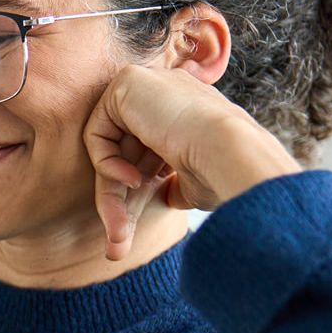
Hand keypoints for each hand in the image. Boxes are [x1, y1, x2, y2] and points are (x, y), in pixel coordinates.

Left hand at [84, 65, 303, 259]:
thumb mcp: (194, 183)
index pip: (146, 157)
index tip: (129, 236)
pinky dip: (106, 163)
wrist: (234, 153)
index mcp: (186, 115)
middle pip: (125, 157)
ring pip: (109, 150)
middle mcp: (166, 96)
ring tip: (118, 235)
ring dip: (109, 196)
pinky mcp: (128, 82)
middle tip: (116, 249)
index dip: (138, 196)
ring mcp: (148, 86)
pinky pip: (97, 132)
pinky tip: (131, 180)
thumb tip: (168, 196)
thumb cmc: (222, 174)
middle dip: (117, 204)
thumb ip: (174, 183)